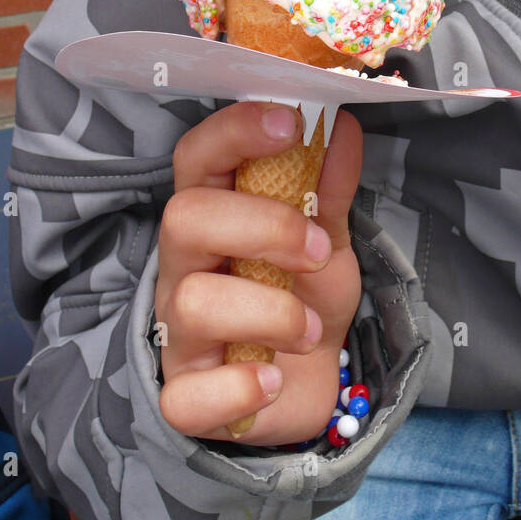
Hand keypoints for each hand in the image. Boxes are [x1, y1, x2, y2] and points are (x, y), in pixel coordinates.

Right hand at [154, 100, 362, 444]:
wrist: (307, 382)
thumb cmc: (302, 295)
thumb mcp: (326, 238)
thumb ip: (329, 188)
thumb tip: (342, 125)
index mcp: (213, 213)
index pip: (197, 155)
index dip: (235, 130)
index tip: (290, 121)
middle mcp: (184, 266)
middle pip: (183, 218)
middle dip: (264, 227)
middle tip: (319, 252)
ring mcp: (178, 331)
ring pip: (195, 304)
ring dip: (271, 314)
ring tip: (309, 330)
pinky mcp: (187, 396)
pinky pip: (188, 398)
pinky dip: (241, 389)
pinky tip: (273, 378)